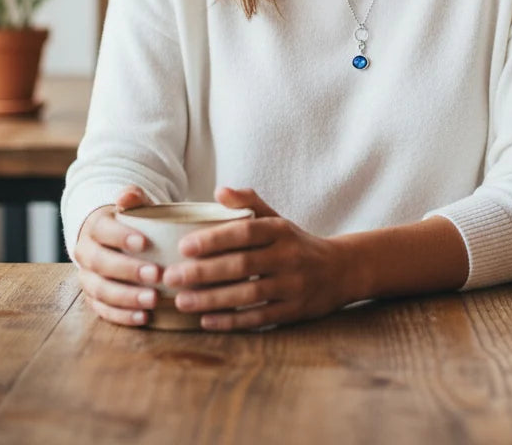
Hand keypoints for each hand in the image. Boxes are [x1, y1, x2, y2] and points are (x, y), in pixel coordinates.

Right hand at [73, 185, 161, 326]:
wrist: (115, 240)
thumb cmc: (132, 222)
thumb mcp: (136, 206)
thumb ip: (134, 198)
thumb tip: (127, 194)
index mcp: (95, 228)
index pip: (103, 231)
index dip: (121, 237)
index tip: (145, 243)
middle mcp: (86, 253)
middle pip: (100, 264)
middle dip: (128, 270)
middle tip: (156, 274)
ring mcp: (87, 278)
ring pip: (100, 290)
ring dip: (126, 297)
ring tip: (152, 299)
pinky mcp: (93, 299)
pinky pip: (103, 311)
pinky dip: (122, 315)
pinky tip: (144, 316)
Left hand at [163, 187, 352, 331]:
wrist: (340, 270)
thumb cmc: (296, 243)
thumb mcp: (277, 219)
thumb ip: (249, 203)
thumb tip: (219, 191)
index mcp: (281, 230)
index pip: (245, 232)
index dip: (215, 239)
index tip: (184, 246)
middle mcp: (288, 256)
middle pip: (242, 265)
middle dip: (203, 272)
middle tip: (171, 277)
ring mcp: (292, 285)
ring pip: (247, 294)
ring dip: (212, 299)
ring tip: (182, 301)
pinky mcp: (293, 311)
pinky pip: (258, 317)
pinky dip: (231, 320)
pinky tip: (206, 320)